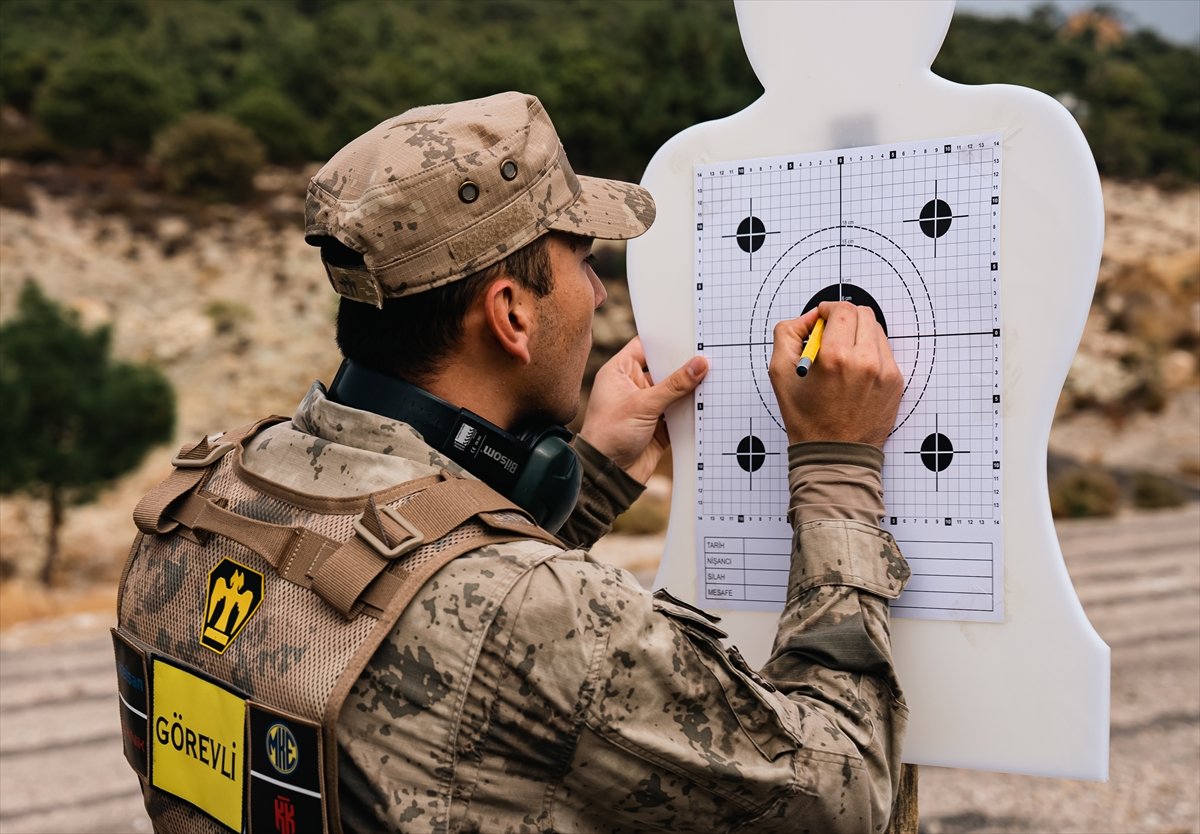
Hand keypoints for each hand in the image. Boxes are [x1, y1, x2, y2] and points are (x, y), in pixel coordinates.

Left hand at [579, 337, 707, 482]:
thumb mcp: (643, 405)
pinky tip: (710, 402)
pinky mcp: (659, 425)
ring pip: (675, 391)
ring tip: (716, 376)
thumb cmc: (609, 435)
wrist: (608, 474)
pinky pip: (680, 413)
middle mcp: (633, 386)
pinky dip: (692, 410)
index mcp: (620, 372)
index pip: (644, 347)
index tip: (689, 334)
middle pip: (664, 369)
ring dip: (691, 389)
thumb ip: (674, 385)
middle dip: (685, 365)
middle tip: (710, 355)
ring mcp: (647, 406)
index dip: (665, 341)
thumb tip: (699, 364)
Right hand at [767, 301, 901, 447]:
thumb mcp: (780, 373)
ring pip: (876, 329)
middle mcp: (865, 361)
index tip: (820, 319)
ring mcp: (885, 371)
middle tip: (830, 335)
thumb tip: (809, 318)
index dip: (827, 309)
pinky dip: (870, 351)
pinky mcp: (896, 381)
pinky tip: (855, 370)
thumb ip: (788, 333)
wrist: (834, 454)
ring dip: (858, 333)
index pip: (841, 309)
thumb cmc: (807, 419)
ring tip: (842, 355)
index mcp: (835, 357)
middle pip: (862, 313)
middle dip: (843, 318)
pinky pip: (885, 350)